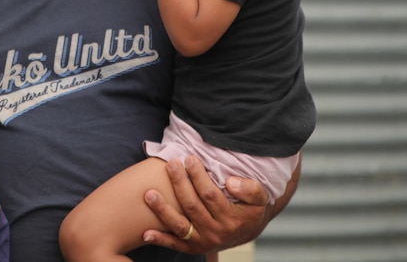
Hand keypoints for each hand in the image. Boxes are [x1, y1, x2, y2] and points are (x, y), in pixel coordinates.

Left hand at [142, 156, 269, 253]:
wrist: (249, 230)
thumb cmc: (251, 208)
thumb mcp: (260, 197)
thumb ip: (250, 188)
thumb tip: (231, 183)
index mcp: (231, 219)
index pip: (210, 194)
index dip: (198, 176)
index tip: (190, 159)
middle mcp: (216, 233)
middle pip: (192, 206)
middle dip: (179, 183)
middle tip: (171, 164)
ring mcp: (203, 242)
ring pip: (180, 225)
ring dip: (162, 210)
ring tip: (149, 194)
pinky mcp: (193, 247)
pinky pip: (175, 244)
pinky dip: (160, 239)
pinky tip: (146, 232)